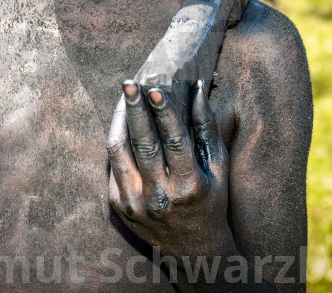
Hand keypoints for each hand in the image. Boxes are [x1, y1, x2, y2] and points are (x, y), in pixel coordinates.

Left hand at [107, 80, 231, 258]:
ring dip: (119, 119)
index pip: (175, 142)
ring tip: (123, 97)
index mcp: (189, 186)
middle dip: (135, 109)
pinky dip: (117, 139)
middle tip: (129, 82)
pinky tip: (122, 121)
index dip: (164, 113)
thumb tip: (197, 88)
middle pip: (143, 143)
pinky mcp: (119, 205)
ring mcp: (135, 203)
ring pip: (119, 151)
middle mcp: (160, 196)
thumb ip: (207, 128)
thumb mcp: (218, 168)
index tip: (155, 88)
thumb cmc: (210, 201)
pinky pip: (114, 164)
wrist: (191, 250)